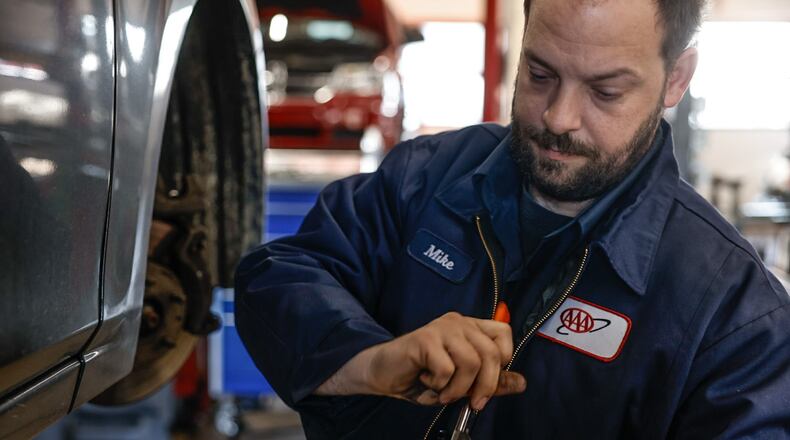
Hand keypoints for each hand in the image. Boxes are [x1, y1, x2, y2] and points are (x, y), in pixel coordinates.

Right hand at [363, 312, 525, 409]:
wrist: (384, 374)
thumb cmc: (422, 376)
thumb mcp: (463, 382)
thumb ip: (491, 381)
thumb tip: (521, 383)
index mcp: (470, 328)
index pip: (504, 335)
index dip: (502, 363)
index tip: (487, 384)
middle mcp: (458, 322)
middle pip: (491, 353)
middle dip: (485, 386)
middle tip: (472, 402)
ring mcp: (442, 328)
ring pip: (471, 362)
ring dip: (458, 388)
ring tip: (443, 391)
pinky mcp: (425, 338)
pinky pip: (446, 368)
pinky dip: (438, 384)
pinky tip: (426, 380)